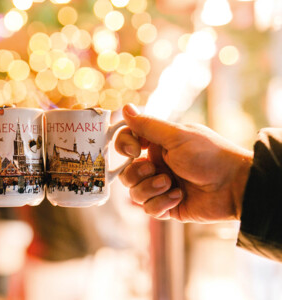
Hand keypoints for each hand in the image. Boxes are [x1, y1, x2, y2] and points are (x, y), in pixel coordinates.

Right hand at [116, 104, 252, 222]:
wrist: (234, 186)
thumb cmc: (209, 156)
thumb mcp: (176, 136)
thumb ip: (147, 125)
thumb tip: (125, 108)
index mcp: (157, 145)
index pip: (126, 143)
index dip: (124, 147)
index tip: (135, 151)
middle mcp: (157, 165)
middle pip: (126, 173)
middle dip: (137, 174)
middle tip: (155, 170)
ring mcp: (161, 187)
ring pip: (134, 193)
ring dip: (151, 189)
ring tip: (171, 185)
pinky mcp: (167, 207)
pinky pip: (148, 209)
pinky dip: (162, 204)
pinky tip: (180, 196)